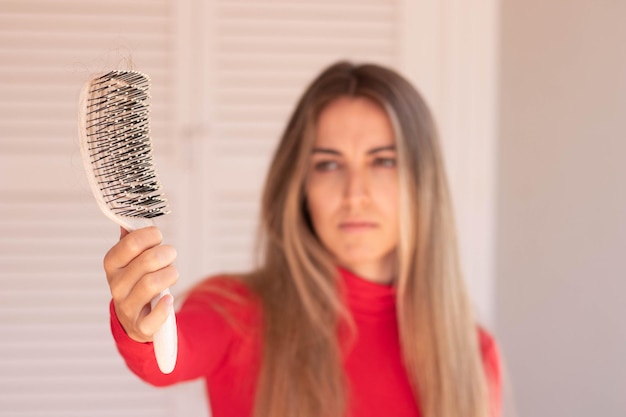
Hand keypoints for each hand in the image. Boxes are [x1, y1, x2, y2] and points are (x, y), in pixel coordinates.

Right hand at [103, 226, 178, 342]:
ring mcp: (127, 307)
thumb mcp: (131, 259)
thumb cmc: (137, 280)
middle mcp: (116, 285)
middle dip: (166, 254)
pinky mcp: (140, 327)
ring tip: (173, 273)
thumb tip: (128, 217)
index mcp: (112, 264)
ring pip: (151, 284)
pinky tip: (168, 299)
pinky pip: (154, 317)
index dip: (150, 235)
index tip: (158, 236)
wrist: (136, 319)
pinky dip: (165, 307)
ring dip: (170, 274)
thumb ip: (131, 239)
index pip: (130, 243)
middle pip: (146, 261)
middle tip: (171, 254)